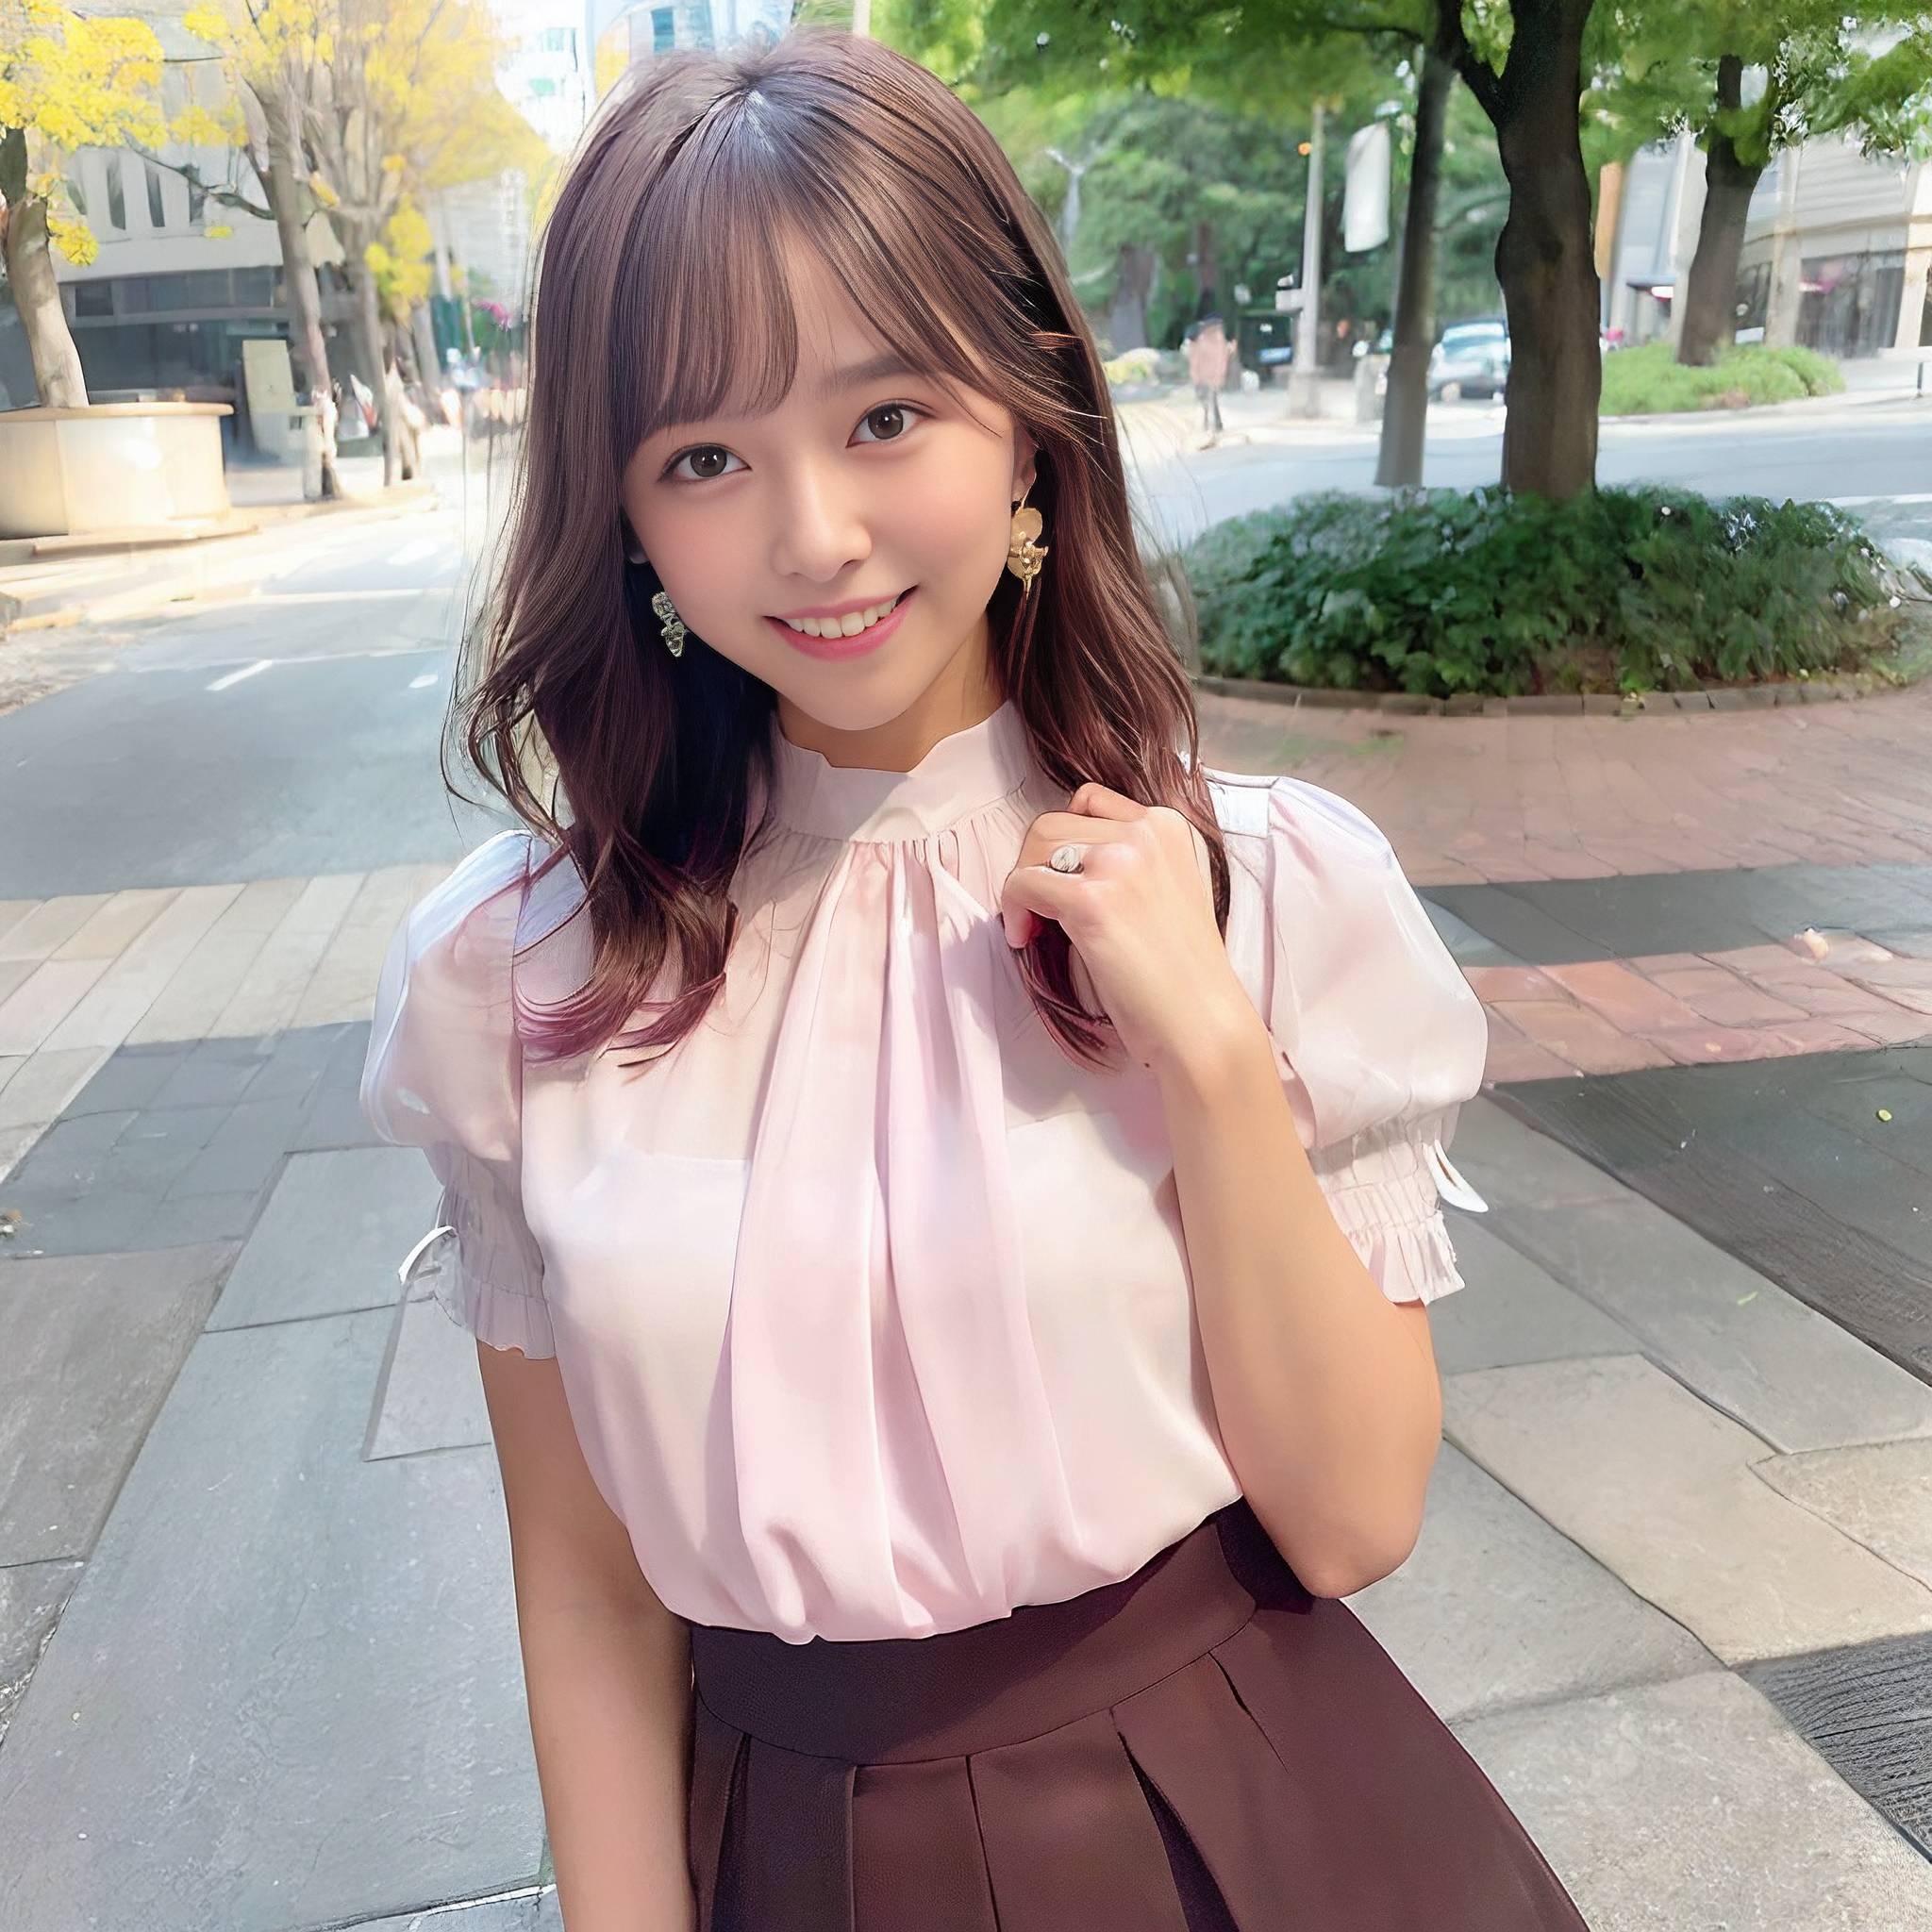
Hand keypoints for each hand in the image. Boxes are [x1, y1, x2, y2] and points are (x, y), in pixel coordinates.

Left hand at [1000, 783, 1255, 1072]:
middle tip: (1041, 908)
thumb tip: (1065, 859)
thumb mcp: (1168, 890)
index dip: (1064, 841)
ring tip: (1034, 925)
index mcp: (1167, 826)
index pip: (1090, 801)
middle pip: (1053, 822)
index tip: (1064, 878)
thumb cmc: (1181, 973)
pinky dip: (1015, 910)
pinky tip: (1026, 938)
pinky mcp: (1091, 899)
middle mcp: (1145, 833)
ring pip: (1035, 844)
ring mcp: (1119, 862)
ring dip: (1023, 884)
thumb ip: (1130, 862)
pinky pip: (1022, 883)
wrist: (1201, 1022)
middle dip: (1036, 863)